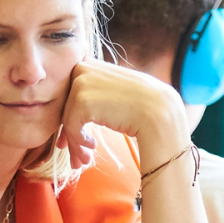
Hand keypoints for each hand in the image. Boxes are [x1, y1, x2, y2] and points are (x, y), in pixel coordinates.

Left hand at [58, 58, 190, 168]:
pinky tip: (91, 150)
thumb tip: (73, 113)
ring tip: (83, 159)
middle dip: (69, 132)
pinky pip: (71, 126)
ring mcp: (81, 82)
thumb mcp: (115, 92)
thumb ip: (95, 94)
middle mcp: (83, 67)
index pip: (69, 92)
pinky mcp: (81, 99)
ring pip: (66, 118)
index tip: (72, 138)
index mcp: (91, 63)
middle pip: (65, 105)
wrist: (158, 112)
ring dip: (75, 143)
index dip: (71, 116)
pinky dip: (78, 142)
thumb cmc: (142, 106)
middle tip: (77, 154)